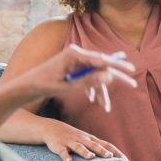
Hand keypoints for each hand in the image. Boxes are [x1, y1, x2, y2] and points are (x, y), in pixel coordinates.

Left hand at [18, 44, 136, 102]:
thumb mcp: (68, 86)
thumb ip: (89, 81)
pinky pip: (87, 76)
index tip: (130, 70)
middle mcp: (76, 53)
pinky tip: (93, 100)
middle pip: (101, 65)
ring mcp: (74, 60)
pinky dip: (91, 88)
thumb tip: (109, 76)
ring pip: (95, 74)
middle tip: (132, 84)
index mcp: (74, 53)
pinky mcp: (72, 66)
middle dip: (115, 78)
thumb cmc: (45, 85)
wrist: (27, 86)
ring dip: (100, 90)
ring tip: (105, 107)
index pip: (101, 59)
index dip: (117, 65)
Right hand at [41, 118, 125, 160]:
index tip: (125, 159)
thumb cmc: (72, 136)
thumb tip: (113, 157)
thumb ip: (97, 147)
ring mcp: (70, 142)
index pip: (106, 144)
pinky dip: (65, 156)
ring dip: (85, 152)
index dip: (115, 151)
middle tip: (111, 157)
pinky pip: (62, 151)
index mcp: (90, 139)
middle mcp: (82, 139)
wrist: (51, 128)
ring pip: (79, 147)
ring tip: (91, 157)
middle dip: (102, 151)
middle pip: (94, 145)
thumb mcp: (85, 140)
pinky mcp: (59, 145)